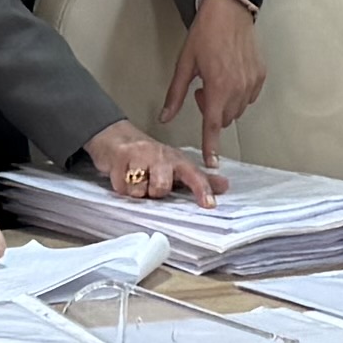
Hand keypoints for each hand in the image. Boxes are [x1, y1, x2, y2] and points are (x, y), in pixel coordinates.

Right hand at [84, 121, 209, 203]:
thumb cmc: (150, 157)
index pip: (193, 175)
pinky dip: (122, 187)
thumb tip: (225, 186)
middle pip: (161, 187)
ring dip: (136, 190)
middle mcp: (160, 156)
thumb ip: (198, 179)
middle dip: (153, 191)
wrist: (117, 138)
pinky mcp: (119, 159)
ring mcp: (139, 156)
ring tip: (136, 179)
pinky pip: (122, 188)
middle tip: (150, 183)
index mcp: (177, 160)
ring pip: (139, 190)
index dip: (202, 189)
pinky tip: (123, 175)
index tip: (209, 204)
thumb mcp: (175, 166)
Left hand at [174, 0, 266, 150]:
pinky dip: (238, 94)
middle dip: (212, 112)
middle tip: (202, 90)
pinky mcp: (261, 75)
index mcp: (217, 86)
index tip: (211, 162)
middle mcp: (238, 87)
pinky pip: (249, 97)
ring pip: (237, 109)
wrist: (228, 11)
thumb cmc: (205, 34)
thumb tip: (165, 117)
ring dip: (225, 103)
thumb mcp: (184, 64)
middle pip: (224, 118)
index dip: (211, 146)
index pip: (213, 125)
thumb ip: (175, 95)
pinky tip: (230, 75)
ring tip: (216, 79)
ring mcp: (252, 82)